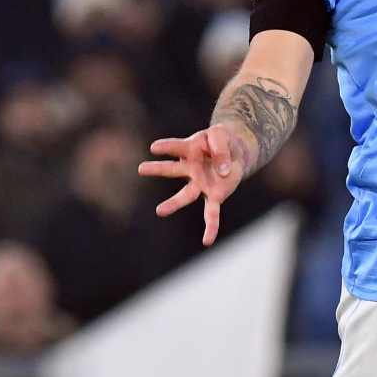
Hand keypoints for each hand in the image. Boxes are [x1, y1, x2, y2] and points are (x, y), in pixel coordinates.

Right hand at [138, 124, 249, 246]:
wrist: (235, 151)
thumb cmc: (223, 141)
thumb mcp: (222, 136)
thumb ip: (221, 149)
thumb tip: (222, 172)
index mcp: (189, 149)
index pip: (176, 147)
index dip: (166, 147)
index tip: (154, 147)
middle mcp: (191, 169)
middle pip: (172, 170)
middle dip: (157, 169)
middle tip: (141, 168)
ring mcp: (201, 184)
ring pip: (185, 195)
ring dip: (173, 203)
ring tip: (159, 211)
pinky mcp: (215, 195)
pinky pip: (211, 213)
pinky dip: (211, 227)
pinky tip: (207, 241)